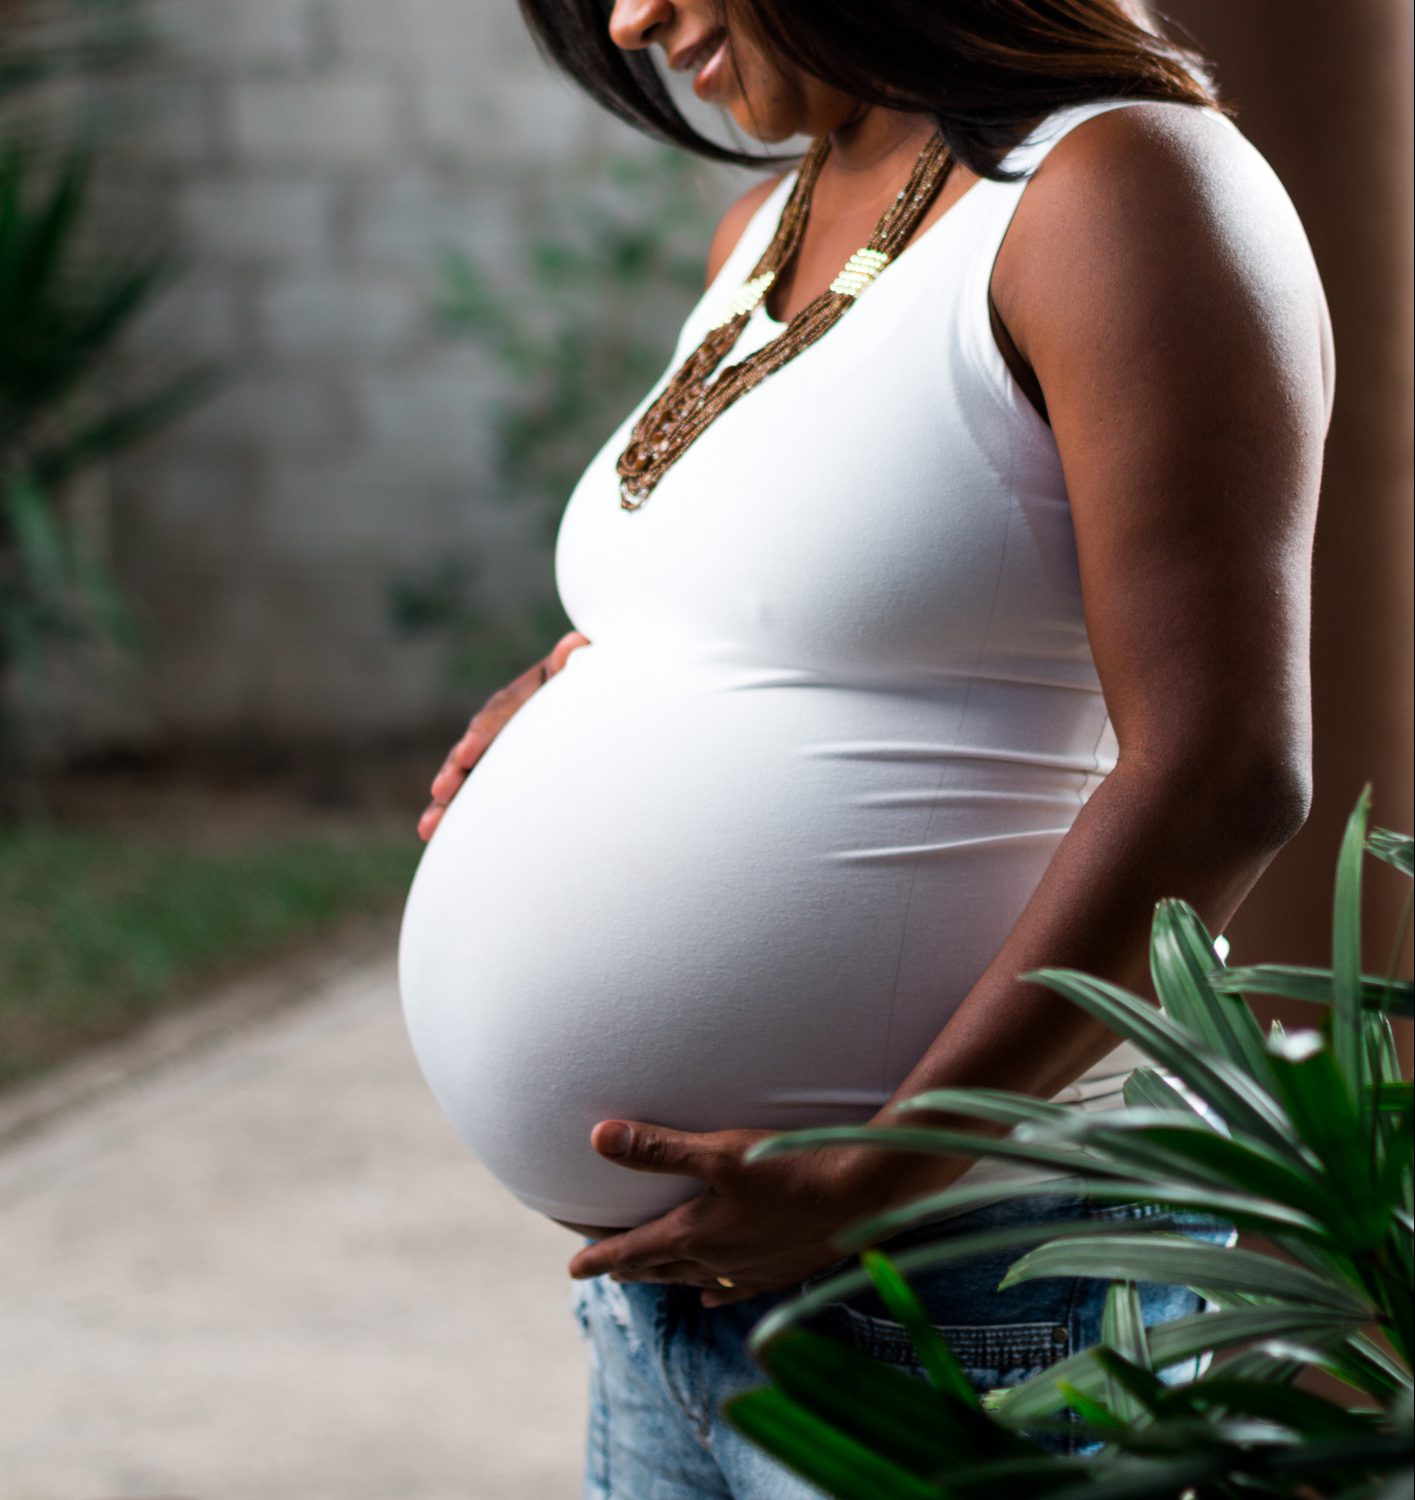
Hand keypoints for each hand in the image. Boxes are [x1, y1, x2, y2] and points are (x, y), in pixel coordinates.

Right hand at [418, 630, 589, 840]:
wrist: (605, 689)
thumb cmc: (605, 680)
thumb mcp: (597, 668)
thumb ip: (579, 663)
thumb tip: (576, 645)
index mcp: (533, 689)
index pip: (503, 711)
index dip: (484, 733)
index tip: (467, 755)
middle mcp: (511, 716)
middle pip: (478, 744)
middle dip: (457, 771)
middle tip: (440, 792)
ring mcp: (508, 744)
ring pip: (473, 773)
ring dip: (450, 801)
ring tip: (428, 829)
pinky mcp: (510, 768)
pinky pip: (484, 790)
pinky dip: (463, 811)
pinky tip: (438, 836)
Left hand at [564, 1117, 892, 1307]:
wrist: (861, 1198)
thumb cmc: (787, 1169)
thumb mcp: (719, 1151)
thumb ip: (657, 1147)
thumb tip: (597, 1136)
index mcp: (696, 1235)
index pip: (633, 1251)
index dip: (599, 1258)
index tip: (572, 1268)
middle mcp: (718, 1261)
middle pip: (661, 1269)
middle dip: (630, 1268)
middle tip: (605, 1272)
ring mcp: (752, 1270)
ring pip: (695, 1280)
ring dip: (668, 1278)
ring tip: (651, 1279)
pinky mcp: (783, 1271)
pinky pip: (736, 1289)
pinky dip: (715, 1291)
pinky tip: (711, 1295)